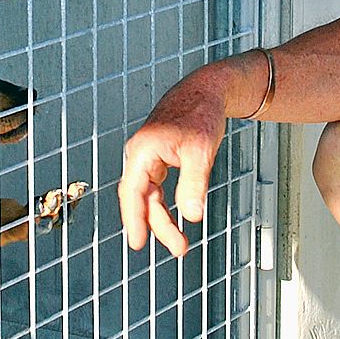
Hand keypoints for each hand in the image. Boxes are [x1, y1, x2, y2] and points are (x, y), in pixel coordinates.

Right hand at [118, 69, 231, 256]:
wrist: (207, 90)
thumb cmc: (202, 114)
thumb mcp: (201, 152)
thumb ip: (194, 184)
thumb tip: (192, 215)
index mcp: (143, 150)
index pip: (132, 192)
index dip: (134, 220)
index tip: (138, 243)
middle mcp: (140, 154)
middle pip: (141, 198)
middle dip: (157, 225)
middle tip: (178, 248)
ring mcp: (147, 156)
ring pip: (148, 195)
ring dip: (161, 218)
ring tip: (179, 241)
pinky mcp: (157, 158)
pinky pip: (154, 188)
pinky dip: (163, 204)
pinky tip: (174, 218)